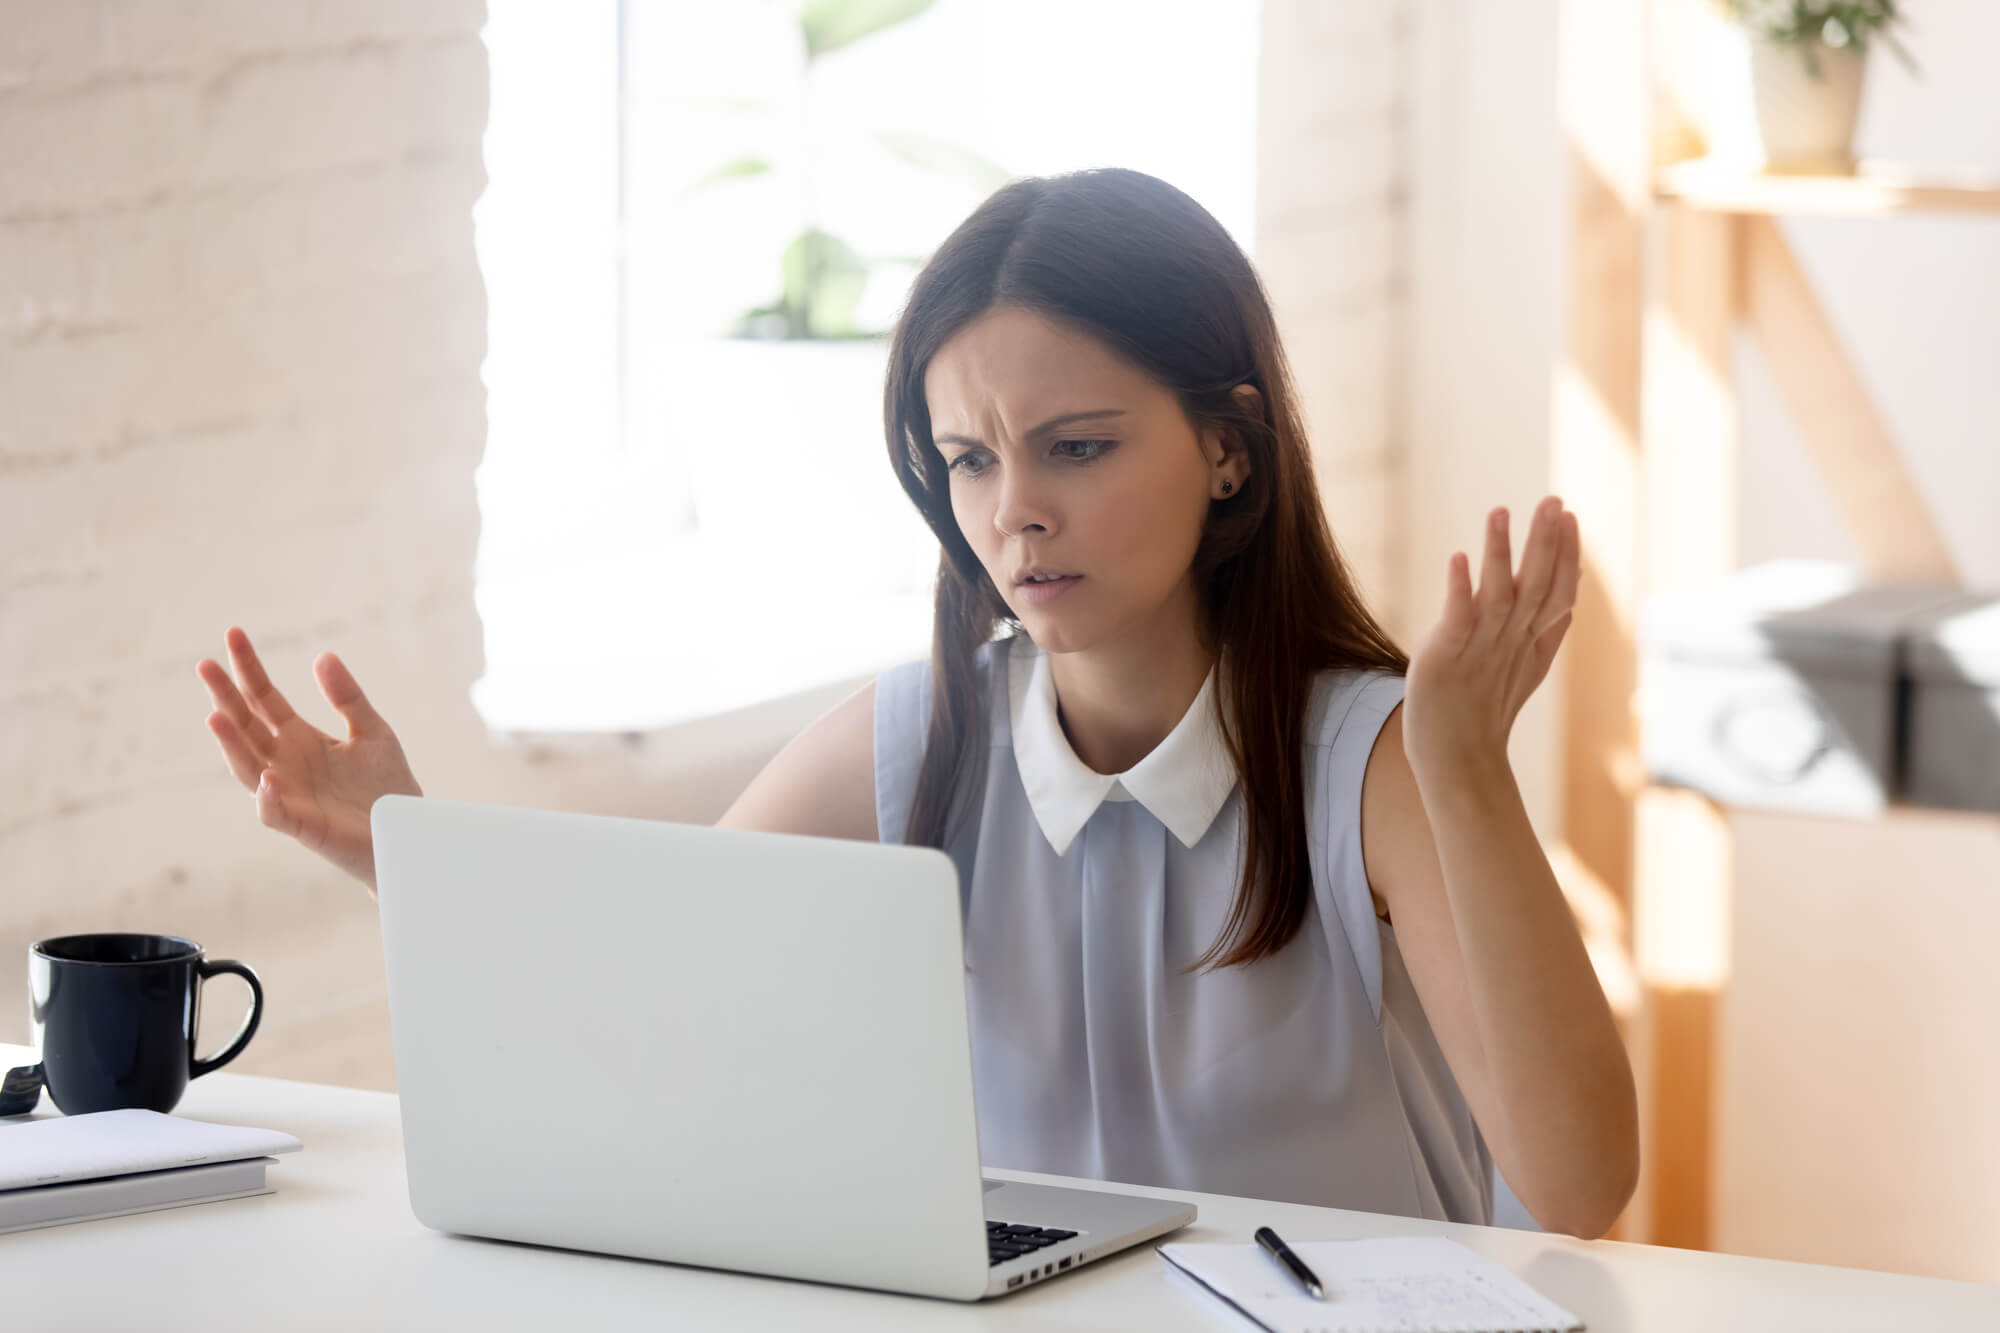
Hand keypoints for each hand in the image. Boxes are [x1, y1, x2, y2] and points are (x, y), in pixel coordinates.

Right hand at [196, 627, 421, 898]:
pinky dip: (267, 798)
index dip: (248, 668)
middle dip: (225, 697)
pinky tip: (266, 776)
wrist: (405, 831)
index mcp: (299, 738)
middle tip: (205, 665)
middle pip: (246, 726)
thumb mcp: (372, 730)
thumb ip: (347, 698)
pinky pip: (275, 813)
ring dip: (231, 745)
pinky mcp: (303, 826)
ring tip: (214, 717)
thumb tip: (322, 655)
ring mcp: (288, 794)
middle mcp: (284, 763)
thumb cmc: (386, 783)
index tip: (233, 633)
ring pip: (248, 768)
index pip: (263, 699)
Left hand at [1403, 496, 1580, 781]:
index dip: (1565, 553)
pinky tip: (1459, 559)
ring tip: (1500, 512)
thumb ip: (1547, 632)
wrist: (1458, 760)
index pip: (1557, 591)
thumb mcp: (1525, 668)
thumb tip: (1571, 600)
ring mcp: (1480, 649)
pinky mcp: (1445, 657)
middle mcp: (1510, 641)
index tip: (1568, 514)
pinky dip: (1459, 589)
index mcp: (1531, 642)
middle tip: (1552, 501)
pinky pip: (1456, 618)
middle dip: (1545, 541)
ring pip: (1498, 593)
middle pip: (1536, 585)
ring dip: (1500, 553)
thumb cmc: (1486, 712)